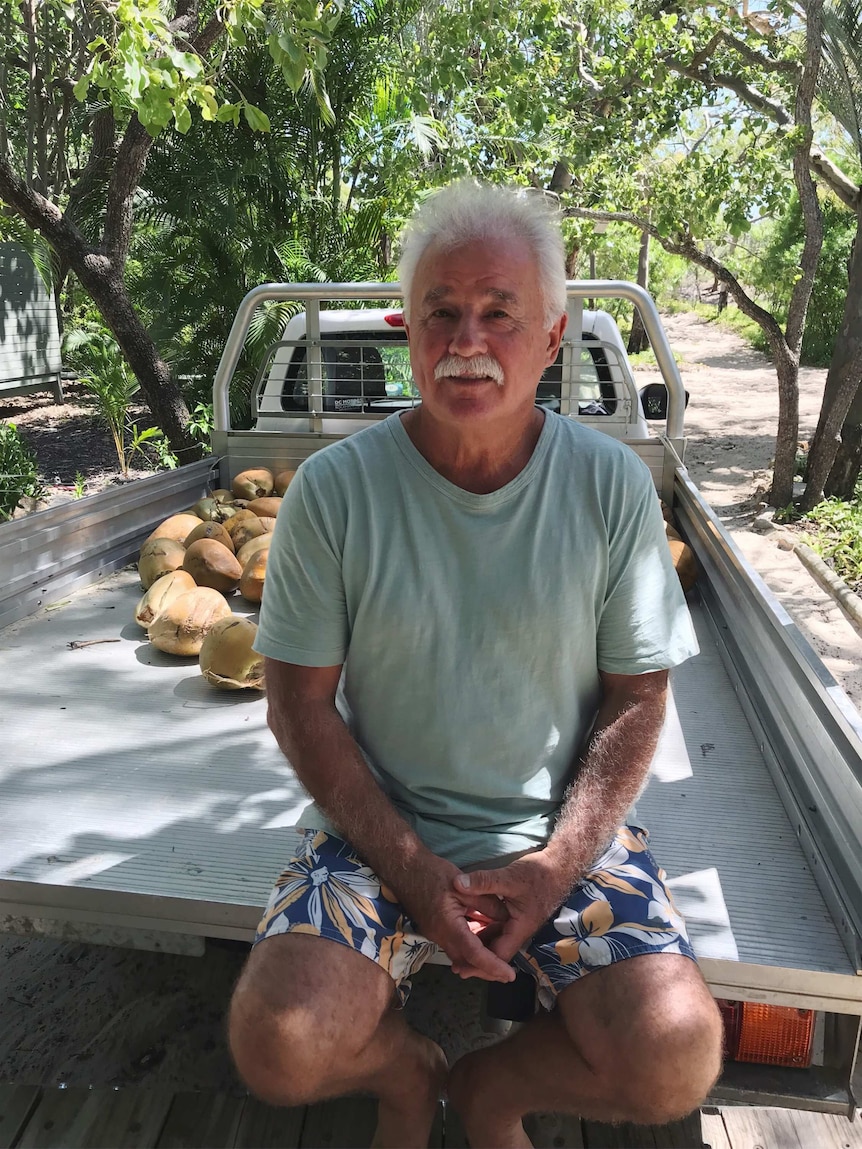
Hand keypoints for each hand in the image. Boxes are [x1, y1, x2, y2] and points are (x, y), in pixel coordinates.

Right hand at [396, 857, 515, 983]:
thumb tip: (506, 918)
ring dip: (478, 962)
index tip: (510, 975)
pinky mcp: (434, 930)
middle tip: (507, 974)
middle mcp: (440, 936)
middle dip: (487, 971)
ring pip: (459, 957)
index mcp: (448, 925)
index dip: (493, 966)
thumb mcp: (464, 886)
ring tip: (499, 963)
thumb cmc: (432, 873)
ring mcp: (435, 935)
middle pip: (466, 962)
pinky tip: (482, 944)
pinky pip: (454, 947)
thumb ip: (486, 903)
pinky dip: (469, 950)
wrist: (404, 869)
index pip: (473, 954)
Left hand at [451, 850, 571, 966]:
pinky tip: (469, 926)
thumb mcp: (509, 876)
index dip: (480, 964)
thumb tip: (456, 883)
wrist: (559, 866)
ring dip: (478, 943)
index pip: (499, 956)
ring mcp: (517, 923)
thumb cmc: (539, 874)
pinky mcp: (514, 915)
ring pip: (496, 939)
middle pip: (496, 951)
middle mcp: (519, 931)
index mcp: (520, 929)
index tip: (460, 967)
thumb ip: (483, 881)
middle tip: (453, 961)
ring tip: (456, 947)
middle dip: (476, 958)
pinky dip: (484, 929)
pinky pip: (497, 928)